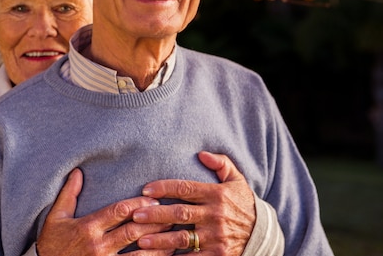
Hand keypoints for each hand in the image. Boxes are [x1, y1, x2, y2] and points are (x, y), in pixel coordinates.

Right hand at [36, 168, 172, 255]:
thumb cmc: (52, 242)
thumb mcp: (56, 216)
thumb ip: (69, 193)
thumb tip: (78, 171)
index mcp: (88, 227)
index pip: (119, 211)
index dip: (139, 204)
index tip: (153, 200)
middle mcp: (98, 246)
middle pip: (133, 231)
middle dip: (154, 222)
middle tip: (170, 214)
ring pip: (138, 253)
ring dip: (158, 245)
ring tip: (174, 236)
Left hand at [133, 151, 254, 254]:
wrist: (264, 234)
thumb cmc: (243, 204)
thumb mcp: (237, 180)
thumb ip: (221, 163)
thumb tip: (201, 153)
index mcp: (216, 194)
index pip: (186, 188)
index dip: (164, 187)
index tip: (146, 189)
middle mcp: (215, 215)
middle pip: (180, 213)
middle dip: (156, 214)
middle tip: (135, 215)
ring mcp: (216, 237)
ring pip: (183, 238)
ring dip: (160, 240)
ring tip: (141, 241)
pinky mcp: (219, 255)